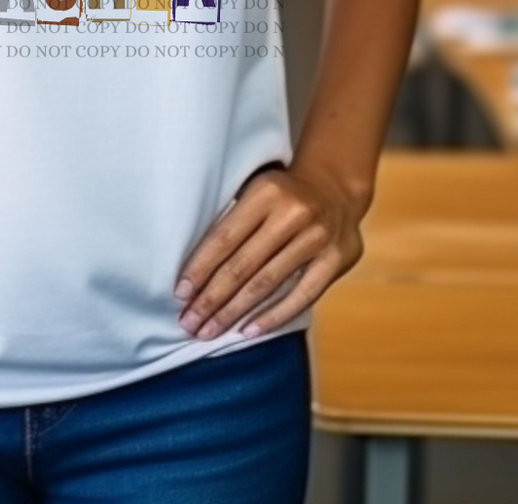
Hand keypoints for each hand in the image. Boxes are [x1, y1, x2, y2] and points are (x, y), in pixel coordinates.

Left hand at [173, 160, 367, 341]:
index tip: (180, 294)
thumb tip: (193, 271)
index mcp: (266, 192)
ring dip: (234, 312)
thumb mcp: (256, 190)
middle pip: (243, 265)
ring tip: (209, 331)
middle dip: (211, 298)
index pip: (225, 238)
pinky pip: (302, 296)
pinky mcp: (337, 259)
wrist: (336, 187)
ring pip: (267, 283)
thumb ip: (233, 221)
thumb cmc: (281, 195)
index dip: (200, 268)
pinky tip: (248, 331)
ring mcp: (318, 237)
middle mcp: (293, 213)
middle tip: (189, 322)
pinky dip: (273, 316)